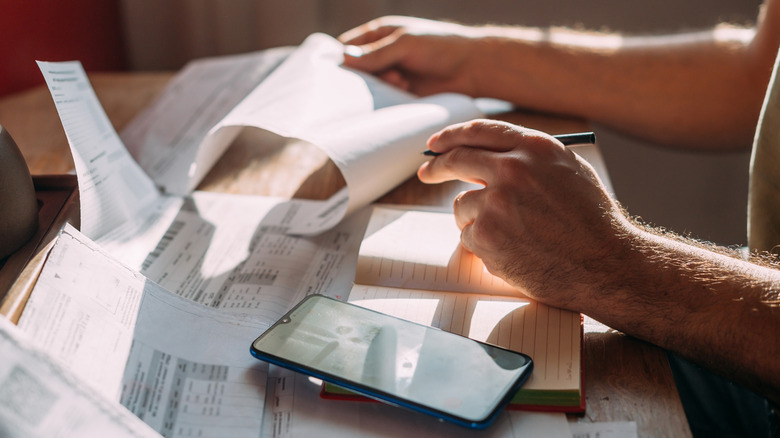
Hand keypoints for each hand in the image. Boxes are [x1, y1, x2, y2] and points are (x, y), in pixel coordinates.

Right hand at [338, 16, 481, 95]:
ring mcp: (392, 76)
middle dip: (358, 79)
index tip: (333, 74)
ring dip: (376, 89)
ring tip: (394, 85)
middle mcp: (382, 55)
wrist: (472, 68)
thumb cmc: (440, 47)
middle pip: (356, 70)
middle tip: (368, 83)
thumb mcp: (405, 44)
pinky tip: (395, 96)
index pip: (348, 46)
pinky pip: (385, 101)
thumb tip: (344, 59)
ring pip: (370, 87)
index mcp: (380, 34)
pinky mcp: (401, 95)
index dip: (339, 59)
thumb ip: (375, 54)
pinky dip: (386, 101)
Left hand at [417, 120, 634, 308]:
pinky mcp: (487, 235)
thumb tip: (486, 156)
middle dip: (436, 166)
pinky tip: (515, 251)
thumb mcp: (568, 172)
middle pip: (457, 159)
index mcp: (534, 148)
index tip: (436, 144)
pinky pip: (469, 236)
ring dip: (475, 218)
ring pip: (463, 204)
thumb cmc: (592, 221)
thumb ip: (528, 158)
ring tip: (513, 234)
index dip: (452, 136)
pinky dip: (484, 245)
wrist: (606, 265)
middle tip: (426, 172)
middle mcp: (513, 169)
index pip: (479, 131)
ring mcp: (497, 202)